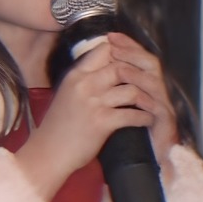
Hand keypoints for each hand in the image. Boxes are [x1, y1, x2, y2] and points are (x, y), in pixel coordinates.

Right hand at [15, 36, 175, 199]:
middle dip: (140, 75)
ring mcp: (93, 103)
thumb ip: (86, 80)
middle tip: (151, 83)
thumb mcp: (68, 93)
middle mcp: (84, 84)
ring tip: (154, 103)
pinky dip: (144, 118)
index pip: (104, 50)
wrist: (48, 152)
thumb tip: (108, 69)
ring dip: (147, 98)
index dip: (122, 53)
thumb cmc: (58, 125)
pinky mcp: (101, 122)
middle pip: (121, 66)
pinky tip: (148, 120)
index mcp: (76, 75)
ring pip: (131, 90)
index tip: (134, 63)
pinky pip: (131, 115)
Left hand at [106, 32, 178, 163]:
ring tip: (119, 67)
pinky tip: (133, 95)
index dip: (127, 45)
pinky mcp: (165, 121)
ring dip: (137, 73)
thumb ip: (110, 84)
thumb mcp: (115, 102)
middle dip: (133, 52)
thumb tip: (95, 62)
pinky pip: (158, 107)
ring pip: (155, 81)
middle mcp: (157, 90)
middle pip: (150, 63)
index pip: (138, 57)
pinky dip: (146, 100)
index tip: (110, 36)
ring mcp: (163, 104)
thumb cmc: (126, 129)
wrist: (146, 158)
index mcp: (145, 83)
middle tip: (116, 45)